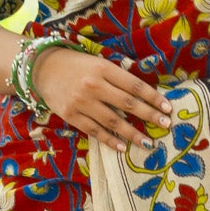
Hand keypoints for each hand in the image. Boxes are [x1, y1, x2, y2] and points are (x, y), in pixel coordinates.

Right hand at [30, 46, 174, 149]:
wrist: (41, 68)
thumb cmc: (76, 65)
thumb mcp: (98, 62)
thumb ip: (118, 76)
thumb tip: (143, 94)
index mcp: (103, 68)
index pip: (134, 85)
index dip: (153, 97)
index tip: (168, 108)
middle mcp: (93, 86)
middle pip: (127, 104)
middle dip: (149, 116)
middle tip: (166, 125)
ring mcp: (81, 102)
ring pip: (113, 121)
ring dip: (133, 134)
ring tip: (148, 143)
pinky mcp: (70, 115)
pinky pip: (94, 131)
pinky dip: (110, 141)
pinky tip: (123, 147)